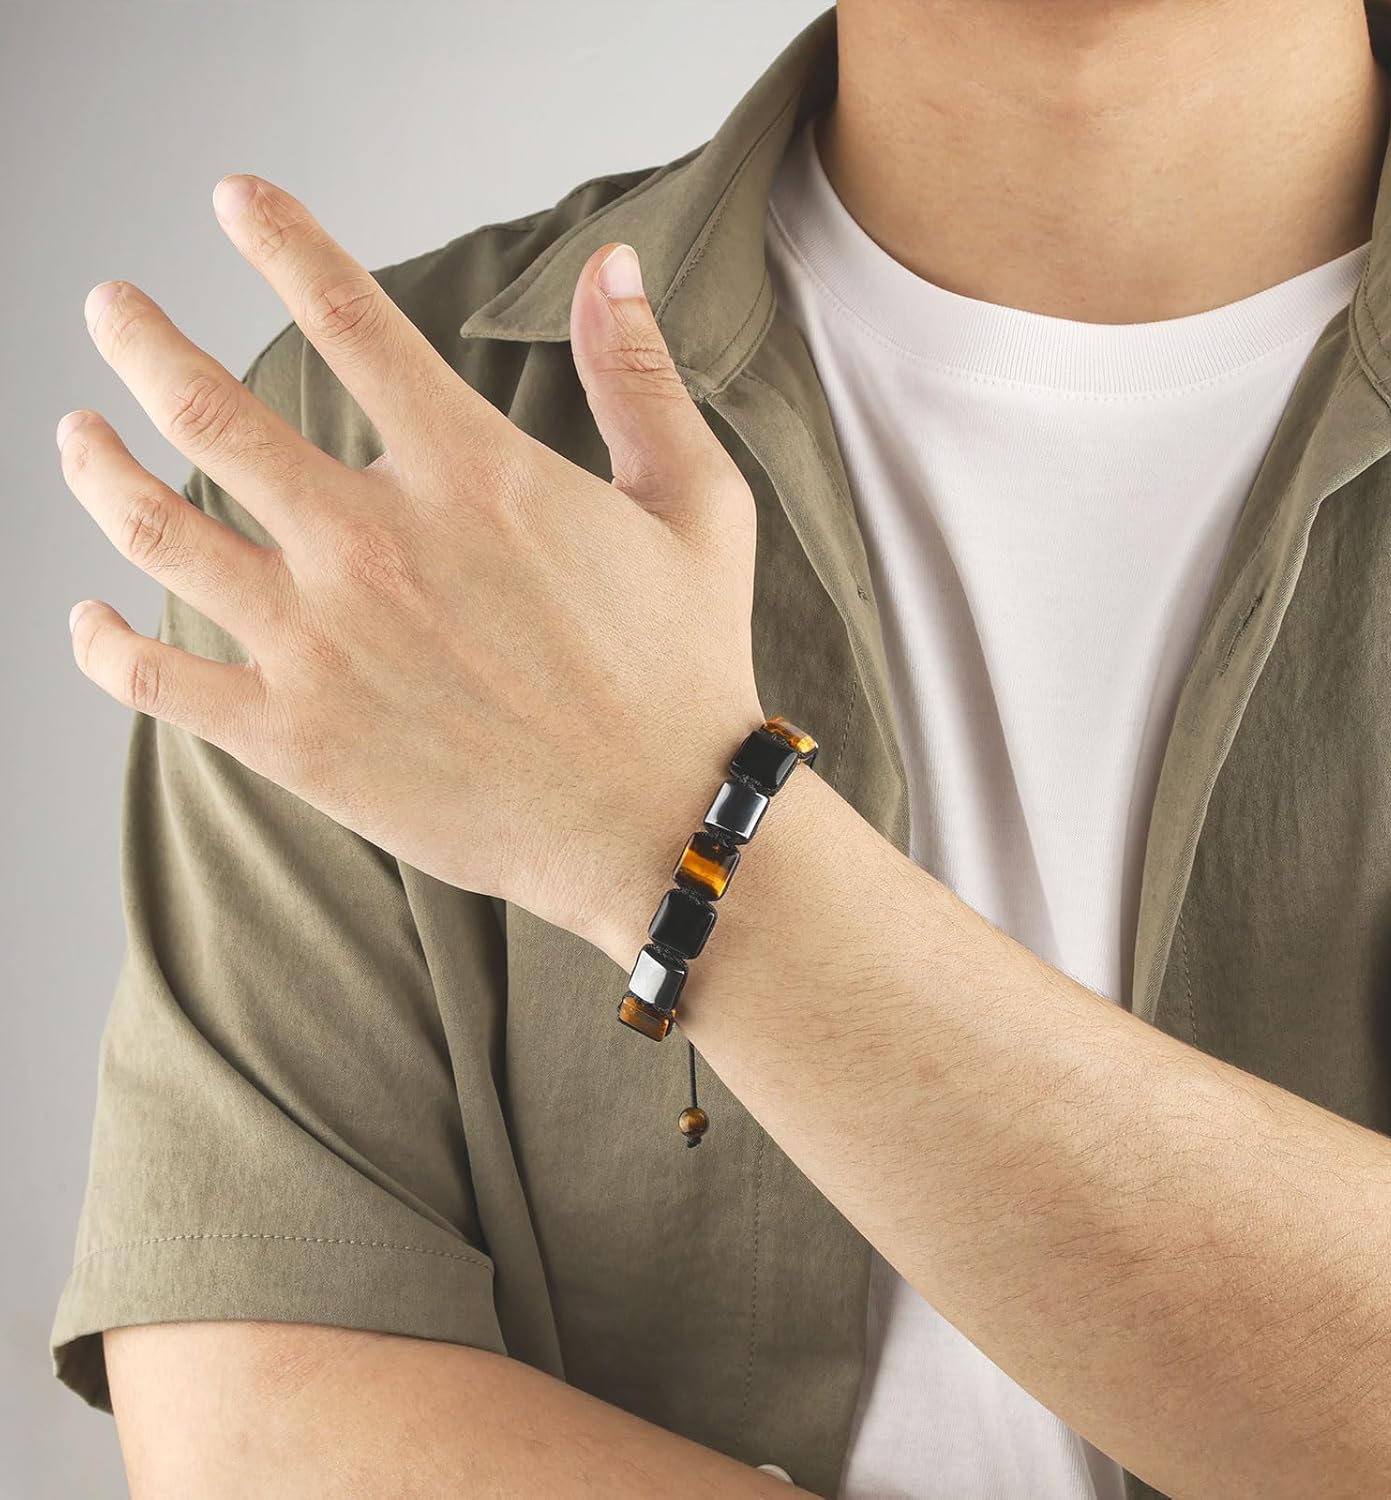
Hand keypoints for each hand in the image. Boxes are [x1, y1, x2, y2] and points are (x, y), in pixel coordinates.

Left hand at [58, 174, 764, 958]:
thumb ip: (640, 376)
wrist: (661, 824)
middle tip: (110, 310)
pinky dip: (101, 643)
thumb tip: (610, 262)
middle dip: (142, 341)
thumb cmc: (684, 667)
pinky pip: (154, 681)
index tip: (235, 202)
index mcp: (469, 472)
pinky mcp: (294, 739)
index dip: (280, 241)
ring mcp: (321, 643)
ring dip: (96, 468)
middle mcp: (373, 543)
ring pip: (156, 531)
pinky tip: (87, 617)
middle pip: (209, 412)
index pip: (346, 316)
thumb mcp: (696, 505)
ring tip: (75, 435)